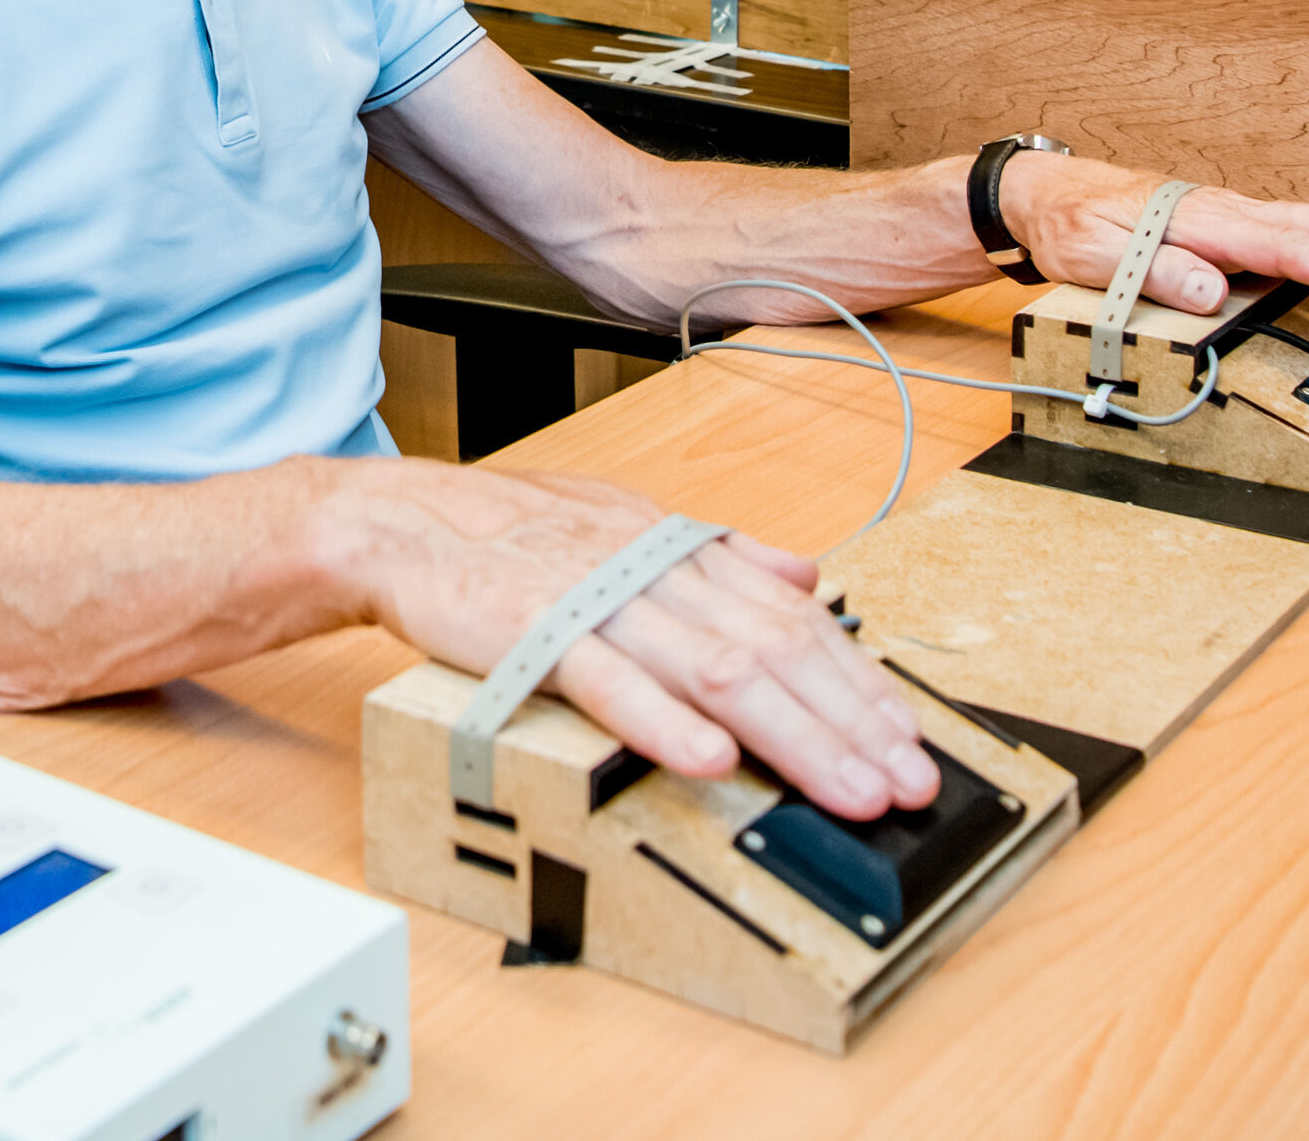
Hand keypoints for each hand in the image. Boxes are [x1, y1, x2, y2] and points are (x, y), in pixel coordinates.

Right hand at [344, 462, 936, 820]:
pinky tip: (710, 759)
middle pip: (773, 647)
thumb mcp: (626, 522)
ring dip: (792, 733)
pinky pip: (607, 680)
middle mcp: (652, 568)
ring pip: (714, 667)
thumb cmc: (510, 533)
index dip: (858, 679)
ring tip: (846, 787)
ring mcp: (597, 598)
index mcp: (678, 548)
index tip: (909, 734)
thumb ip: (718, 553)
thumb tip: (803, 575)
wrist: (399, 521)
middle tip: (906, 779)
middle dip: (851, 719)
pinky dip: (661, 720)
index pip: (792, 617)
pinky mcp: (534, 631)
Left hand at [1004, 154, 1308, 315]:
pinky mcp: (1234, 229)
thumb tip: (1214, 291)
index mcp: (1202, 219)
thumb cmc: (1073, 224)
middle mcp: (1229, 212)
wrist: (1048, 196)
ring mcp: (1236, 218)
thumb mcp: (1096, 254)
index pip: (1284, 247)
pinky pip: (1300, 236)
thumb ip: (1156, 271)